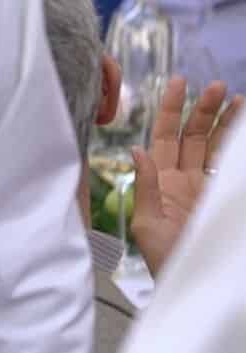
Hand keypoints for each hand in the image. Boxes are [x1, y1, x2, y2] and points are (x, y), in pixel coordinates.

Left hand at [131, 75, 238, 275]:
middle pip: (195, 136)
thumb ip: (145, 187)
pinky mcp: (226, 201)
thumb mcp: (147, 226)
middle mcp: (185, 181)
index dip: (170, 108)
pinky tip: (245, 134)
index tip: (179, 81)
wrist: (196, 289)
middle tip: (219, 86)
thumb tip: (135, 149)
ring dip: (228, 125)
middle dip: (205, 110)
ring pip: (218, 148)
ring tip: (240, 101)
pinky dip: (239, 151)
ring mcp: (208, 191)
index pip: (165, 136)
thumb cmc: (165, 262)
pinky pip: (232, 169)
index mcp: (161, 182)